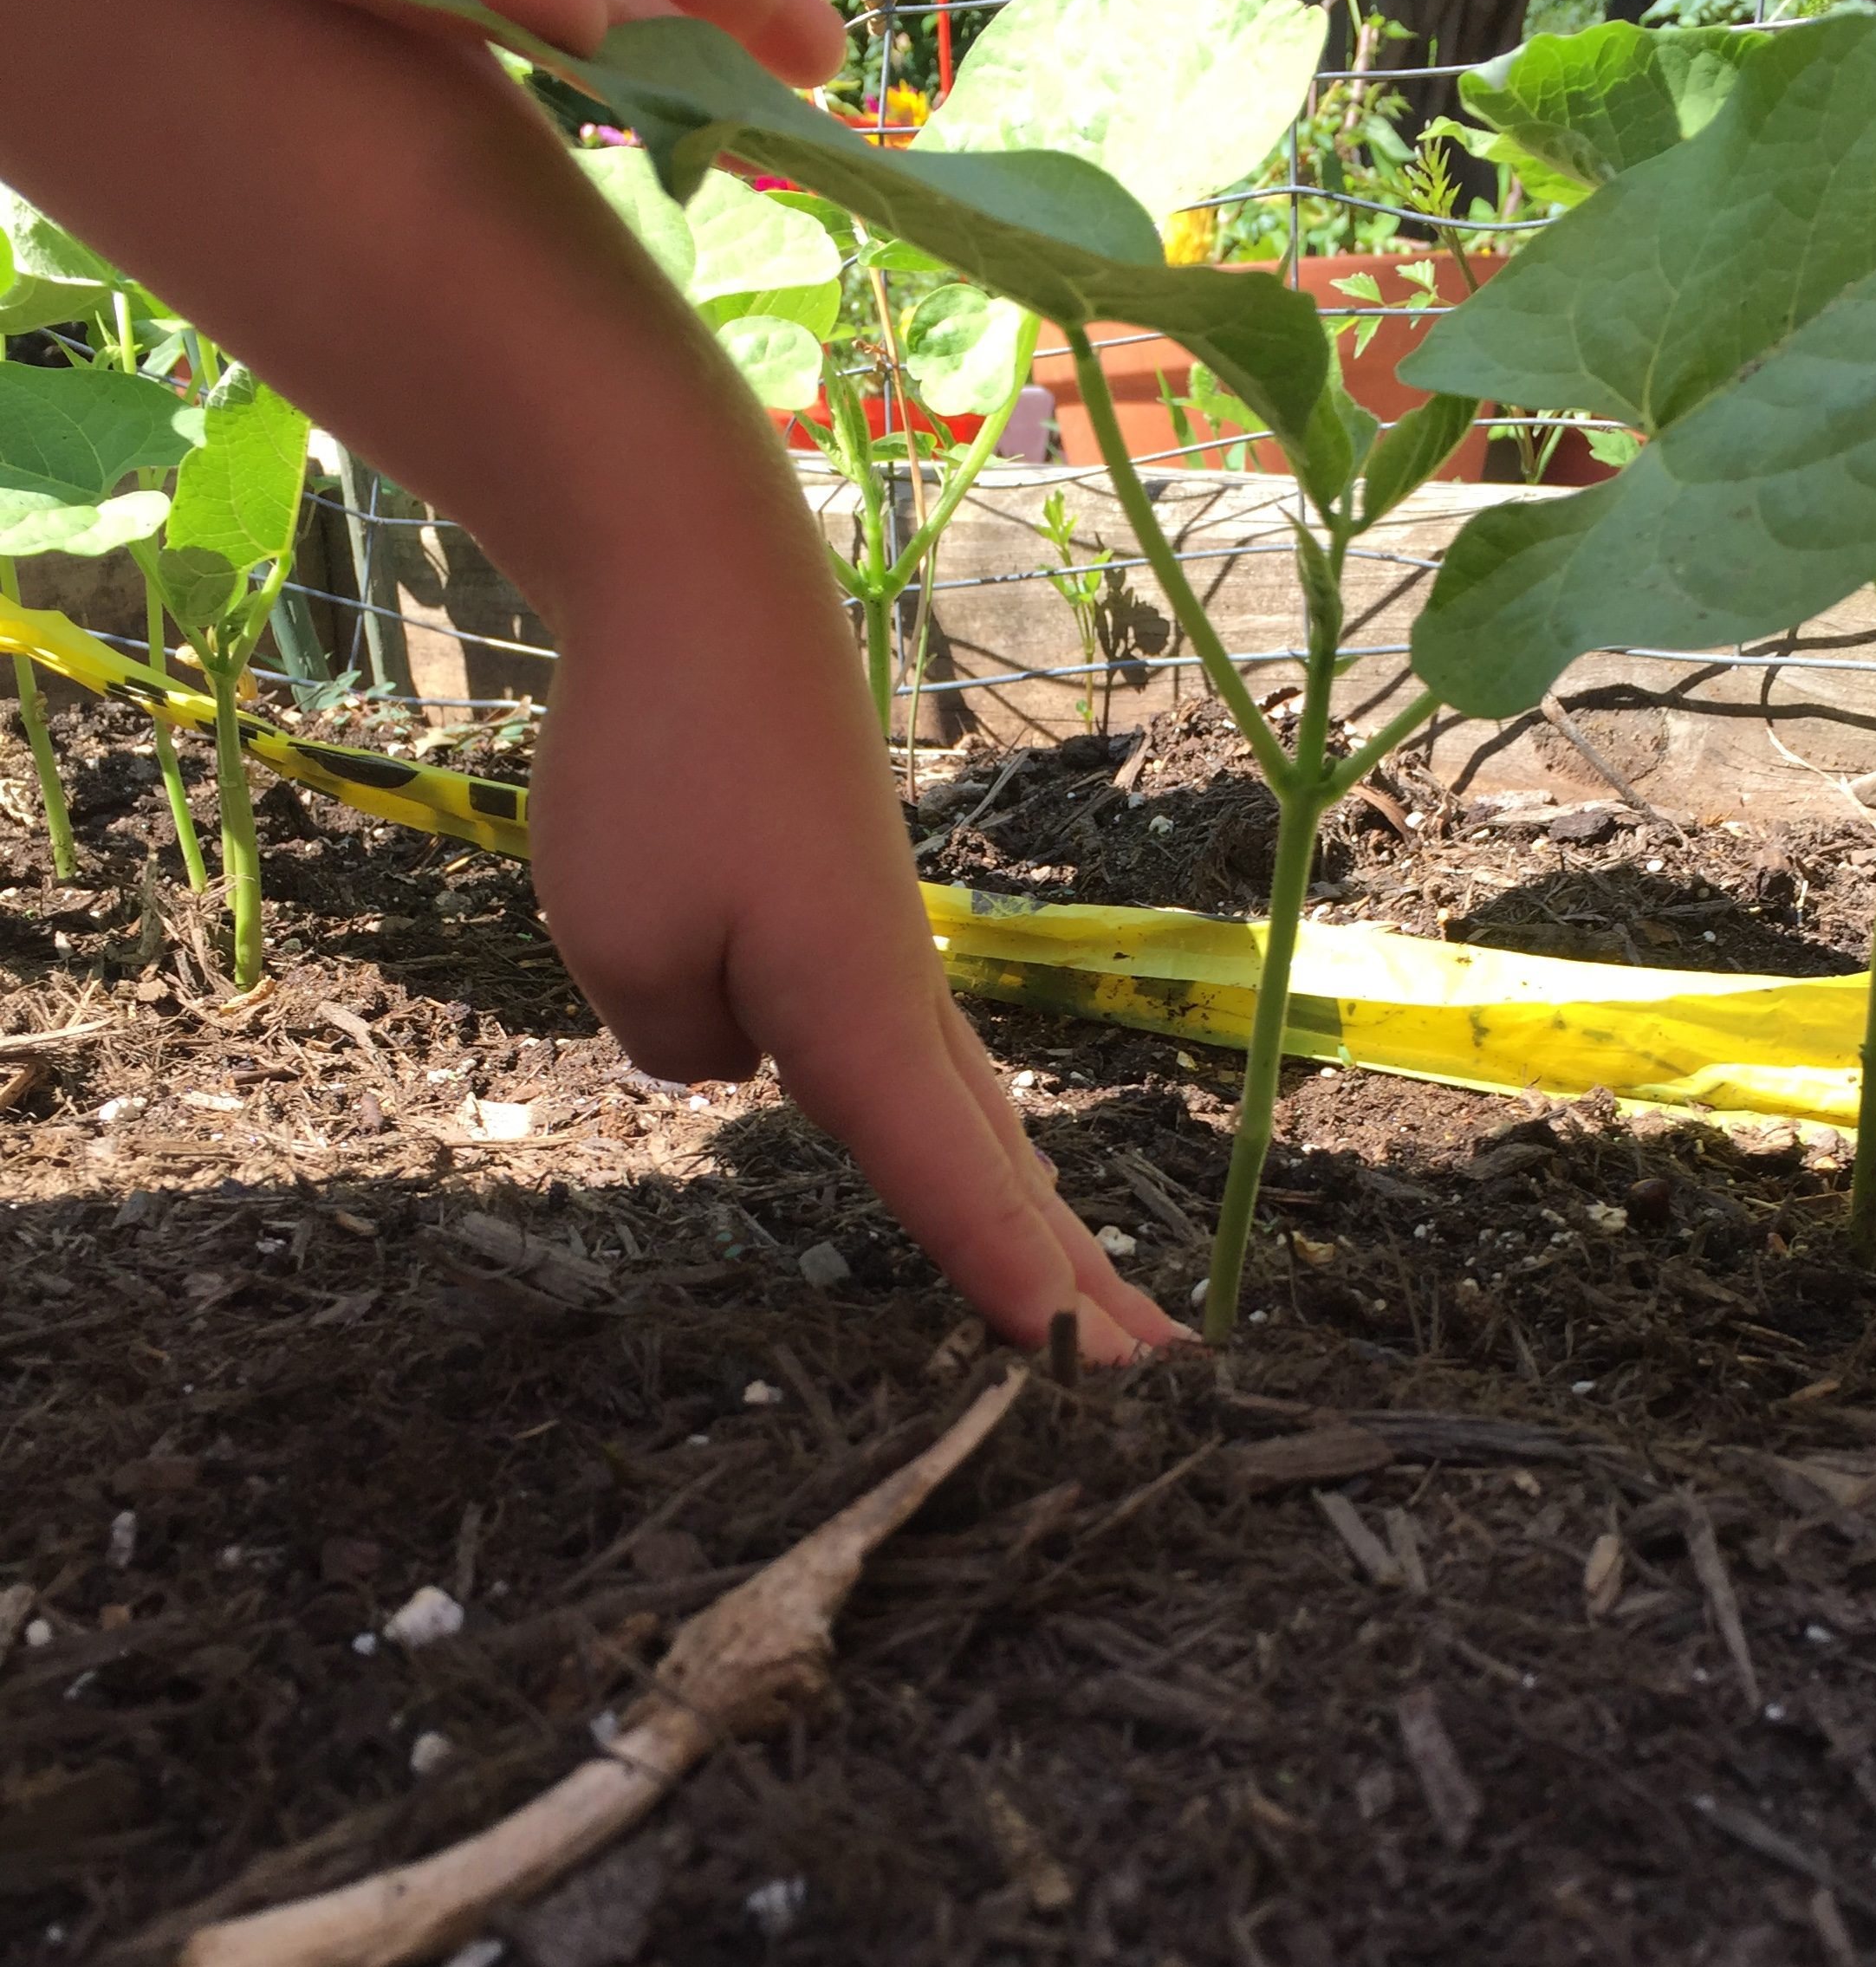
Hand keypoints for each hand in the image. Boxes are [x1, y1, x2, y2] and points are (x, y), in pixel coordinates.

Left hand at [526, 478, 1190, 1365]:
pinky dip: (970, 1129)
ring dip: (1038, 1207)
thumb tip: (738, 1052)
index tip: (1118, 1390)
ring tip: (1093, 1291)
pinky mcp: (859, 905)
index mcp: (862, 1018)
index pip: (956, 1192)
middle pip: (1008, 1164)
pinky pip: (928, 1055)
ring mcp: (895, 945)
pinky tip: (963, 1139)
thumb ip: (683, 1046)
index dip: (1025, 1297)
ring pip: (980, 1110)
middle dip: (1081, 1277)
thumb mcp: (622, 942)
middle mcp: (907, 993)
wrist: (701, 575)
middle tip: (1163, 1374)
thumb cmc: (660, 762)